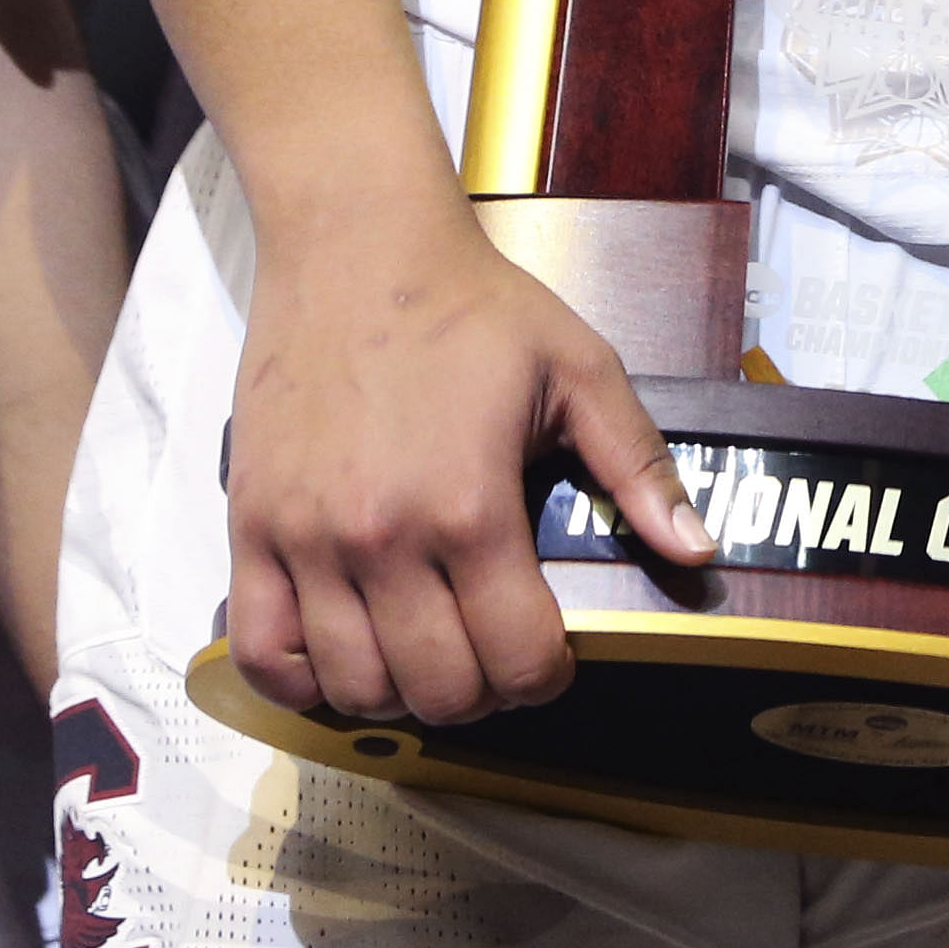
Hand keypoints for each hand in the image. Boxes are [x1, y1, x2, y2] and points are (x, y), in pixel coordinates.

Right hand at [222, 192, 712, 724]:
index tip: (553, 660)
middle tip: (495, 662)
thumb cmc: (474, 309)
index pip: (516, 655)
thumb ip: (638, 468)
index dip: (546, 678)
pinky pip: (264, 653)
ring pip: (352, 685)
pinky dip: (305, 681)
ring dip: (401, 695)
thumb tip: (698, 551)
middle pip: (437, 689)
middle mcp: (382, 541)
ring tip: (430, 659)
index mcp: (471, 507)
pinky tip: (346, 659)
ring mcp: (306, 542)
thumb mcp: (582, 371)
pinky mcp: (250, 530)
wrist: (357, 251)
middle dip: (483, 695)